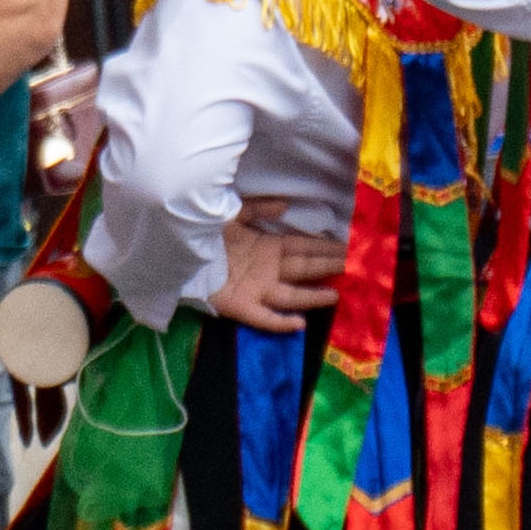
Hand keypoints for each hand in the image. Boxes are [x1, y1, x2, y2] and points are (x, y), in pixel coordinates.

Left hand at [203, 211, 346, 330]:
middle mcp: (267, 270)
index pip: (303, 247)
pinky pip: (264, 318)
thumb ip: (258, 209)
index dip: (325, 247)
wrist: (176, 251)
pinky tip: (299, 324)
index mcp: (268, 247)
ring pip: (290, 295)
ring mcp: (255, 290)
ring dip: (312, 296)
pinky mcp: (240, 306)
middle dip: (328, 268)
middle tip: (353, 269)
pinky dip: (280, 322)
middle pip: (304, 269)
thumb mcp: (232, 214)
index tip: (348, 247)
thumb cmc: (207, 233)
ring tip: (334, 296)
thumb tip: (285, 205)